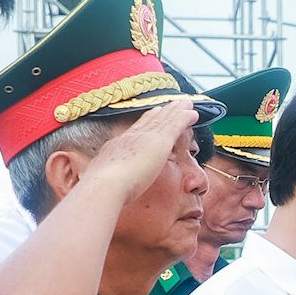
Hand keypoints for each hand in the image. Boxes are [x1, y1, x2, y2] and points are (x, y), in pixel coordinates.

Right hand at [84, 97, 198, 199]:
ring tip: (186, 103)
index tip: (153, 112)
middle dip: (162, 112)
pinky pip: (175, 125)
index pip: (135, 130)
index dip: (146, 121)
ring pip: (164, 120)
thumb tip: (106, 188)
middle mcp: (130, 138)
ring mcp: (145, 138)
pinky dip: (184, 118)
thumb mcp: (102, 182)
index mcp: (117, 147)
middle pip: (150, 121)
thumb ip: (108, 181)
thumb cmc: (101, 190)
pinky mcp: (159, 141)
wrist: (106, 184)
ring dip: (176, 110)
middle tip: (172, 104)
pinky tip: (193, 114)